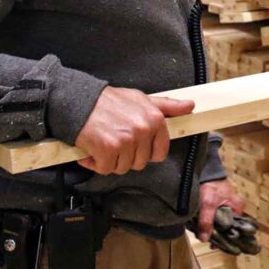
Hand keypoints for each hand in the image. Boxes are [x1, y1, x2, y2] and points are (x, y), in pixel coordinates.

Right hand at [75, 87, 193, 174]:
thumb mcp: (142, 99)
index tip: (135, 146)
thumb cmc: (109, 101)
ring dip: (110, 160)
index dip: (146, 153)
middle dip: (126, 156)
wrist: (79, 101)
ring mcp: (127, 140)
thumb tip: (189, 106)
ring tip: (104, 142)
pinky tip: (92, 149)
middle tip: (115, 140)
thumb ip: (167, 106)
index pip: (160, 152)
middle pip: (140, 163)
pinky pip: (106, 169)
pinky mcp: (109, 149)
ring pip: (123, 168)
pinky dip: (96, 163)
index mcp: (155, 119)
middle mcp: (143, 129)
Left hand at [198, 178, 243, 241]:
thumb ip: (207, 221)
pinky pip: (215, 216)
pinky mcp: (218, 203)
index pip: (235, 229)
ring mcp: (226, 205)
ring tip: (201, 231)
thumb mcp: (208, 203)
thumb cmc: (211, 185)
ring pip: (220, 222)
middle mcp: (234, 208)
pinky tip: (200, 223)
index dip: (225, 238)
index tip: (214, 245)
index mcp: (237, 208)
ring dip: (211, 227)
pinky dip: (208, 220)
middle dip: (216, 233)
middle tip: (205, 238)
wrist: (205, 169)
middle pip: (226, 227)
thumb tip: (204, 239)